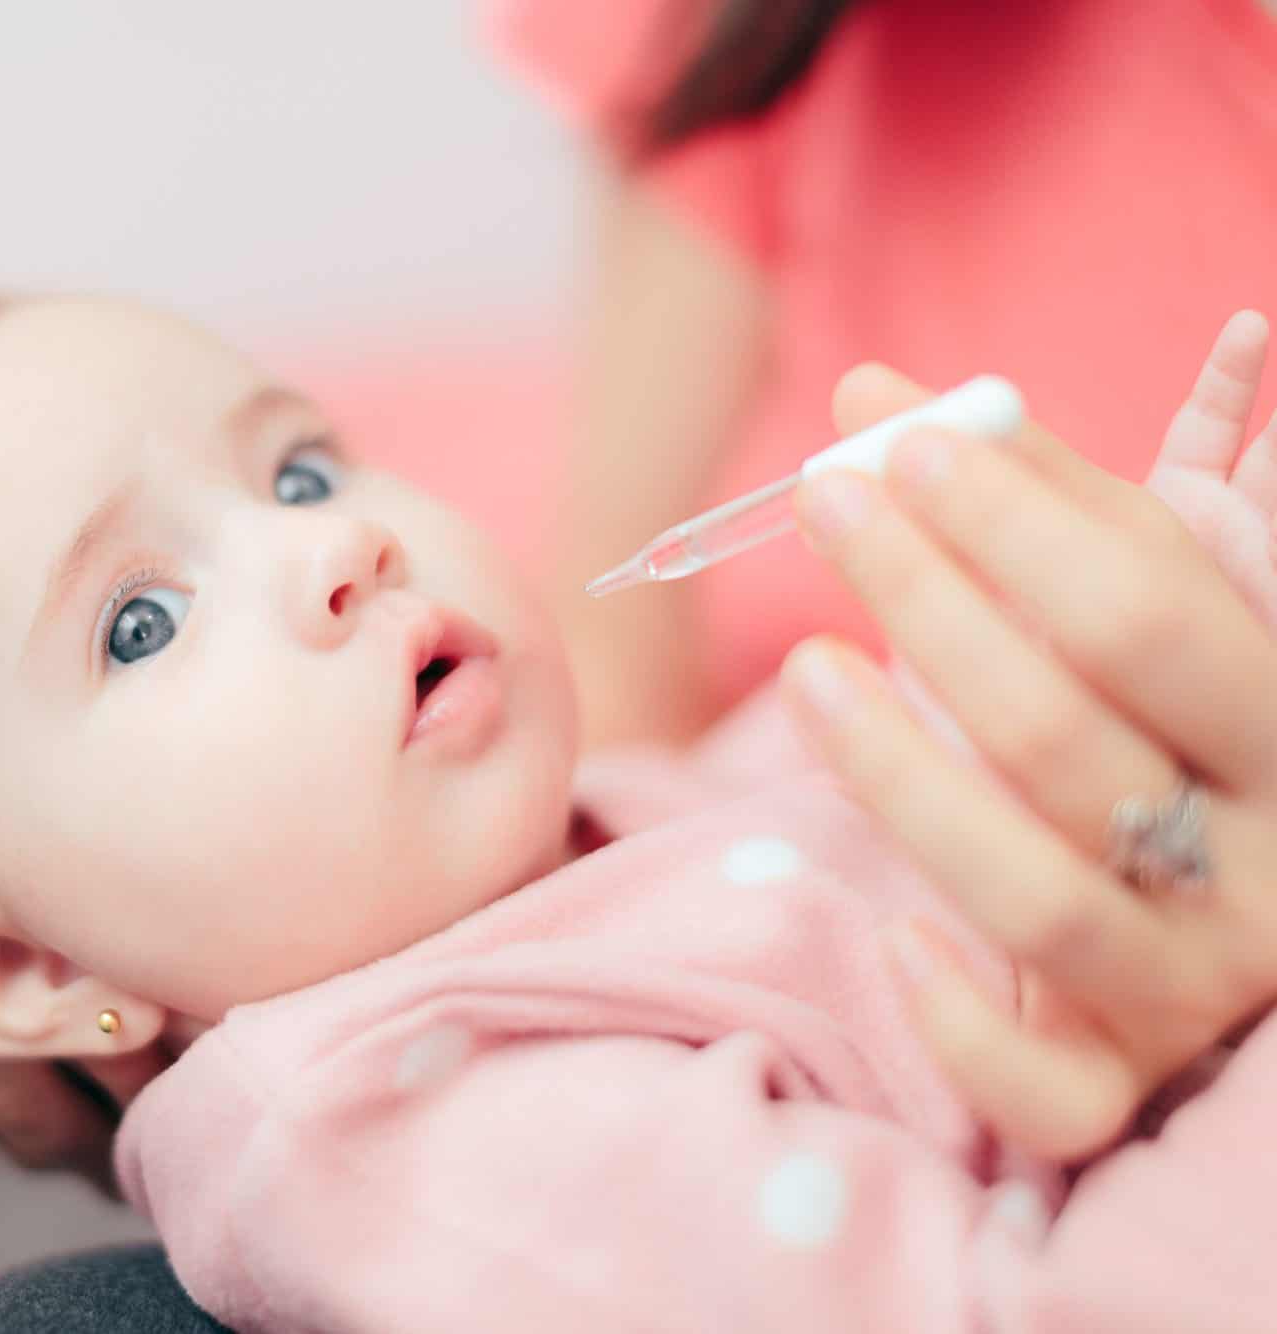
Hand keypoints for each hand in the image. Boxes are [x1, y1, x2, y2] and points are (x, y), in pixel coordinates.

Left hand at [779, 312, 1276, 1160]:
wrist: (1243, 892)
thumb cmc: (1168, 715)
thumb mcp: (1143, 598)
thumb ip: (1033, 500)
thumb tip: (874, 394)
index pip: (1144, 616)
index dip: (1013, 526)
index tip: (896, 446)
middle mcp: (1264, 863)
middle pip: (1069, 744)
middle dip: (931, 609)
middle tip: (826, 505)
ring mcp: (1195, 982)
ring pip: (1041, 903)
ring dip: (902, 782)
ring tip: (808, 668)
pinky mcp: (1121, 1074)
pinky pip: (1049, 1097)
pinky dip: (966, 1029)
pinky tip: (896, 937)